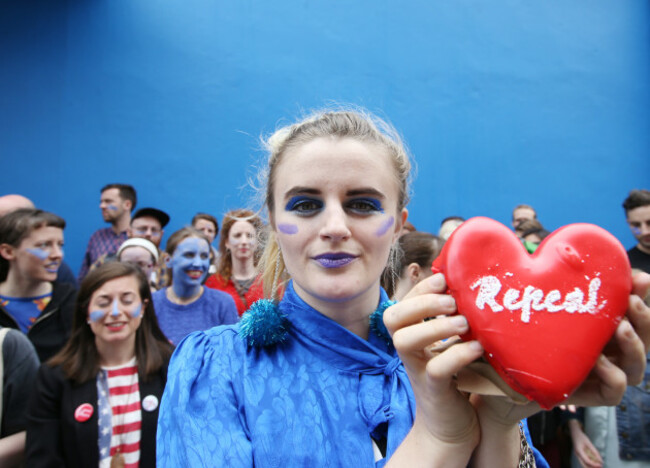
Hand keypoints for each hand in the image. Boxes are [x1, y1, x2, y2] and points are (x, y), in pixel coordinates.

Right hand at [383, 273, 482, 463]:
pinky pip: (435, 368)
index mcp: (412, 336)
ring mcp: (417, 371)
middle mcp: (409, 352)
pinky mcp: (433, 391)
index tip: (443, 279)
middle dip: (421, 303)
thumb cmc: (457, 381)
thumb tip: (474, 289)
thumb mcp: (452, 346)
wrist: (451, 429)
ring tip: (464, 323)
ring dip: (433, 326)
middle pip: (393, 318)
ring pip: (404, 341)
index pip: (402, 304)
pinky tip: (476, 348)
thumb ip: (454, 322)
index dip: (419, 289)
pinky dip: (456, 354)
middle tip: (452, 302)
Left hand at [462, 272, 649, 417]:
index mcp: (601, 324)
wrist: (500, 373)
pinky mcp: (590, 395)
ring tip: (620, 327)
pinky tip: (598, 362)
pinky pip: (614, 392)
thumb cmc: (520, 329)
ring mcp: (602, 373)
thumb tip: (561, 246)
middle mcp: (608, 348)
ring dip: (634, 345)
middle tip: (631, 301)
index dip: (643, 293)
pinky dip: (612, 376)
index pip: (634, 308)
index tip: (641, 278)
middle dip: (645, 318)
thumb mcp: (535, 300)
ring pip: (636, 365)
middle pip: (645, 336)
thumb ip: (551, 280)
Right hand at [568, 419, 602, 467]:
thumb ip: (595, 451)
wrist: (574, 433)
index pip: (587, 461)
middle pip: (584, 465)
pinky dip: (590, 463)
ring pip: (584, 464)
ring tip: (598, 465)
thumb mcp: (589, 443)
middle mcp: (577, 455)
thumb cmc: (581, 437)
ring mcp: (578, 455)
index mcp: (579, 451)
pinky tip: (595, 462)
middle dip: (592, 467)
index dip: (594, 464)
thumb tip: (600, 460)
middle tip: (600, 466)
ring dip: (591, 466)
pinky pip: (584, 461)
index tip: (601, 464)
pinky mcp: (579, 455)